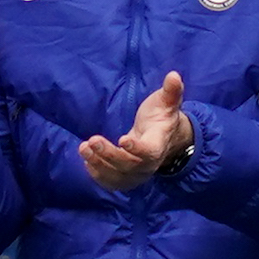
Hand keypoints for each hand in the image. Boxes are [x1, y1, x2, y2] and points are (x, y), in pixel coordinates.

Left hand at [79, 71, 193, 190]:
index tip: (123, 139)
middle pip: (129, 166)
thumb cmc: (161, 117)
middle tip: (92, 141)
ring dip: (99, 164)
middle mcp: (148, 164)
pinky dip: (98, 174)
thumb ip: (171, 91)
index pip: (149, 152)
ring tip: (83, 148)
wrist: (162, 139)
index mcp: (158, 144)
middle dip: (110, 155)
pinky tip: (86, 160)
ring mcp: (136, 174)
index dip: (137, 148)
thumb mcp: (167, 102)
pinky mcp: (125, 178)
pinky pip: (111, 182)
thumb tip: (174, 75)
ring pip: (118, 176)